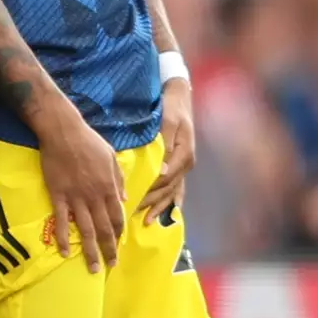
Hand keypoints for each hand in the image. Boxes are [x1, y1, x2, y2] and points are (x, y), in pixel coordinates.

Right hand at [38, 107, 125, 273]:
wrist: (63, 131)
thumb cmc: (89, 141)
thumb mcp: (111, 156)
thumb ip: (119, 178)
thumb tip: (124, 198)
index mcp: (109, 186)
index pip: (117, 216)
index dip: (118, 233)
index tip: (118, 246)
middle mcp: (94, 196)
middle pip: (103, 228)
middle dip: (109, 249)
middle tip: (111, 266)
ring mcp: (76, 197)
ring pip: (85, 229)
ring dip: (90, 251)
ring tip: (93, 268)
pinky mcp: (58, 195)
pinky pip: (61, 221)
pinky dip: (63, 238)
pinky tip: (64, 252)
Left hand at [139, 78, 194, 225]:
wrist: (179, 96)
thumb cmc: (172, 107)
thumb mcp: (168, 120)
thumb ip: (164, 143)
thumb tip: (160, 169)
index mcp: (183, 154)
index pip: (165, 178)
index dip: (150, 189)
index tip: (133, 198)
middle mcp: (186, 164)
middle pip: (167, 189)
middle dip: (151, 202)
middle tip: (132, 214)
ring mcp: (184, 166)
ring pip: (172, 192)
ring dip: (159, 206)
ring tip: (145, 221)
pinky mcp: (180, 165)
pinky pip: (176, 188)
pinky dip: (170, 202)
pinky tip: (164, 214)